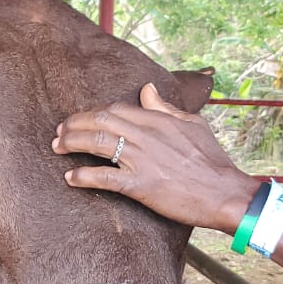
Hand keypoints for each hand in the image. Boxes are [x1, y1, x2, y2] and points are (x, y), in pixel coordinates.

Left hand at [51, 84, 258, 232]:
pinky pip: (104, 177)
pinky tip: (70, 178)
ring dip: (72, 143)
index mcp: (158, 120)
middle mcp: (146, 135)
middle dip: (74, 124)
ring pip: (97, 142)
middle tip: (59, 133)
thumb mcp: (193, 124)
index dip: (92, 113)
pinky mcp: (140, 185)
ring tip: (57, 148)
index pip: (115, 109)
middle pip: (100, 120)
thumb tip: (146, 89)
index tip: (80, 120)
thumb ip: (165, 108)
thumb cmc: (213, 161)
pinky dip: (83, 176)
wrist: (225, 193)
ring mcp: (142, 159)